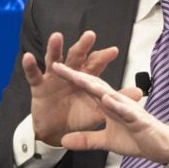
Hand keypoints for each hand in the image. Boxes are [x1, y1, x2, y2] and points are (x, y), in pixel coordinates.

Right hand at [22, 31, 120, 145]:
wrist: (56, 131)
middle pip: (76, 57)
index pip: (95, 64)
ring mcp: (52, 77)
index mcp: (85, 78)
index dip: (103, 58)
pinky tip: (29, 57)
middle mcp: (69, 73)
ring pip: (54, 59)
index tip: (113, 51)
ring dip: (55, 48)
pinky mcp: (38, 86)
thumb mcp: (98, 110)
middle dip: (82, 46)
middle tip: (90, 36)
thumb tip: (139, 92)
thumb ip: (116, 101)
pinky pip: (33, 74)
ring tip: (57, 37)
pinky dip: (30, 66)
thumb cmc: (77, 116)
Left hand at [49, 63, 168, 163]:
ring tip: (76, 76)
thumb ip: (85, 139)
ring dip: (93, 85)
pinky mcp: (138, 119)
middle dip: (75, 75)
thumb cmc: (135, 139)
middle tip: (56, 65)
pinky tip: (106, 100)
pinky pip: (125, 111)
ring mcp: (126, 108)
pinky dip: (116, 105)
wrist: (159, 148)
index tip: (53, 70)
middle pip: (92, 85)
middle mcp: (115, 101)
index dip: (69, 79)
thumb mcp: (105, 141)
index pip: (85, 88)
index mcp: (107, 104)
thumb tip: (64, 141)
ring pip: (107, 93)